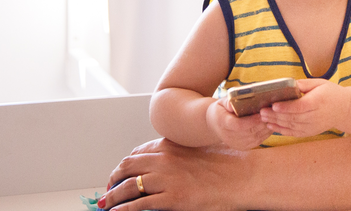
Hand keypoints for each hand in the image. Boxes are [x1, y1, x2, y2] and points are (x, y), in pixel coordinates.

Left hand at [100, 137, 249, 210]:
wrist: (243, 176)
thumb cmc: (229, 164)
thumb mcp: (200, 149)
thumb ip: (181, 154)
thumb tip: (171, 165)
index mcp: (171, 146)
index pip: (138, 153)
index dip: (125, 165)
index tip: (120, 174)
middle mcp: (164, 159)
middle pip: (127, 167)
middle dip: (113, 179)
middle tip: (108, 190)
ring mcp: (166, 179)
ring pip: (128, 186)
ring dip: (113, 197)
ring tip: (106, 205)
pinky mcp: (171, 199)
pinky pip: (138, 205)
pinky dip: (123, 210)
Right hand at [206, 96, 271, 150]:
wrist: (215, 125)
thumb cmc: (221, 110)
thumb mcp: (222, 102)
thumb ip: (230, 101)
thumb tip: (237, 101)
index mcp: (223, 122)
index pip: (238, 125)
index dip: (251, 121)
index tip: (262, 113)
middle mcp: (229, 136)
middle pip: (249, 132)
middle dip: (262, 123)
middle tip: (273, 114)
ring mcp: (236, 144)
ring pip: (255, 138)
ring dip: (266, 129)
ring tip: (274, 118)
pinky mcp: (243, 147)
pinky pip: (257, 142)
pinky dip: (265, 134)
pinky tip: (270, 125)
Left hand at [258, 78, 344, 137]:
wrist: (344, 109)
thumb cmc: (330, 93)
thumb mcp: (320, 83)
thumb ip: (304, 84)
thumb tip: (288, 85)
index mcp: (318, 102)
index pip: (300, 107)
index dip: (286, 107)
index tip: (274, 105)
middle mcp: (315, 116)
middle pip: (293, 118)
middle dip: (276, 116)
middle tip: (262, 111)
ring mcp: (313, 126)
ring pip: (291, 126)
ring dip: (276, 123)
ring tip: (263, 118)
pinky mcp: (310, 132)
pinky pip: (294, 133)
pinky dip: (281, 130)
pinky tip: (271, 126)